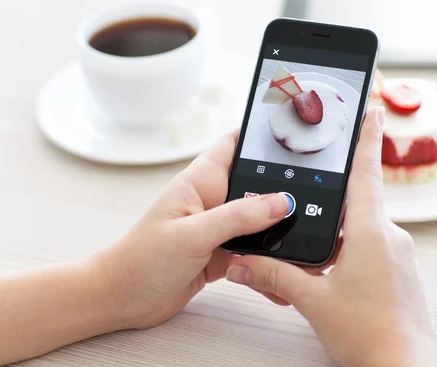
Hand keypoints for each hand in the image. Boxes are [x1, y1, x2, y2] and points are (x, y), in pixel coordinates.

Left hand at [92, 131, 289, 329]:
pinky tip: (280, 278)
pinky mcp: (221, 254)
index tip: (292, 137)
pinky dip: (267, 263)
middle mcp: (213, 201)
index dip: (260, 136)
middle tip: (314, 198)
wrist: (122, 301)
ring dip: (278, 231)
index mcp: (201, 182)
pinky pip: (253, 253)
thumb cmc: (141, 260)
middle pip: (256, 184)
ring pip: (259, 222)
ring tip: (304, 239)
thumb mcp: (192, 234)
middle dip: (283, 190)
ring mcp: (218, 228)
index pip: (233, 144)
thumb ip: (237, 217)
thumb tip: (280, 202)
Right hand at [225, 108, 436, 366]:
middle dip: (333, 199)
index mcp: (371, 232)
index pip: (366, 172)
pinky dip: (351, 251)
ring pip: (363, 228)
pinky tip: (335, 273)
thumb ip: (274, 276)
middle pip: (359, 201)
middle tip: (314, 196)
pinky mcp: (401, 272)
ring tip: (318, 252)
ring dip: (339, 232)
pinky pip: (373, 248)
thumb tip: (241, 263)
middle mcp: (390, 237)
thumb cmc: (368, 335)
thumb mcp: (312, 300)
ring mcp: (399, 255)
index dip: (366, 136)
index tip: (373, 107)